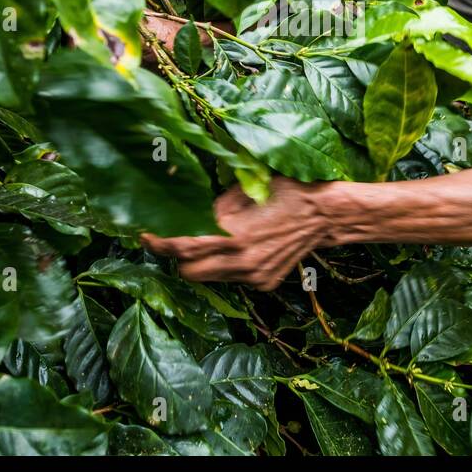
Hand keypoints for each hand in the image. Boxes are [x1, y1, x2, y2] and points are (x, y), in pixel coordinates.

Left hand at [140, 177, 335, 290]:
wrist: (326, 214)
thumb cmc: (287, 190)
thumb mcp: (246, 188)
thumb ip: (214, 206)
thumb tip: (185, 209)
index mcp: (233, 234)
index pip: (182, 246)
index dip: (158, 242)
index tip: (145, 234)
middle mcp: (241, 261)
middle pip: (188, 271)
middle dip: (179, 256)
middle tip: (178, 236)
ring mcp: (253, 276)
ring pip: (209, 277)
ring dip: (203, 261)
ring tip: (215, 239)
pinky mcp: (264, 283)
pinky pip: (231, 278)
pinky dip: (227, 265)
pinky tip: (240, 246)